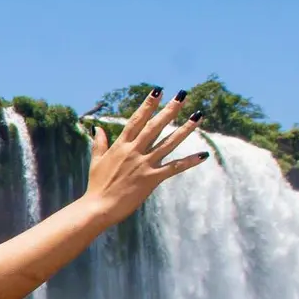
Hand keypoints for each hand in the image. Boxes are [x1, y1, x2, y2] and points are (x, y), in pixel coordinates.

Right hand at [83, 88, 207, 221]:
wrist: (98, 207)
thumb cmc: (96, 185)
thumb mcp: (96, 161)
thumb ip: (99, 143)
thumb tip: (97, 127)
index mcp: (120, 146)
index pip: (136, 120)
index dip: (148, 105)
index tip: (158, 91)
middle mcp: (134, 151)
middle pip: (155, 126)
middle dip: (170, 109)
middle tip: (183, 94)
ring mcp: (144, 164)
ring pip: (168, 142)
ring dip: (185, 128)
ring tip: (198, 115)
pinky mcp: (151, 179)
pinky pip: (174, 168)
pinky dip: (189, 161)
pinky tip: (203, 155)